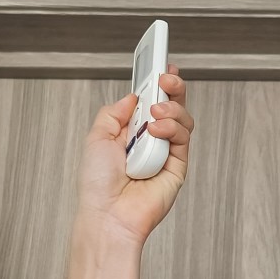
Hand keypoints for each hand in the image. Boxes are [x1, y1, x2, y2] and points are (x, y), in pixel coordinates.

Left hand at [77, 67, 193, 245]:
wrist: (108, 214)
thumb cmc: (98, 185)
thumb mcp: (96, 138)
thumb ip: (113, 113)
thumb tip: (131, 97)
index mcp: (130, 132)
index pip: (149, 101)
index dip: (156, 83)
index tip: (160, 64)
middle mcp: (150, 140)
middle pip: (171, 105)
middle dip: (171, 86)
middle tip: (166, 78)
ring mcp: (165, 152)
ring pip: (181, 118)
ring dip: (170, 108)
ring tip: (155, 113)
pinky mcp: (178, 166)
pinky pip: (183, 138)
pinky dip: (172, 128)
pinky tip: (157, 130)